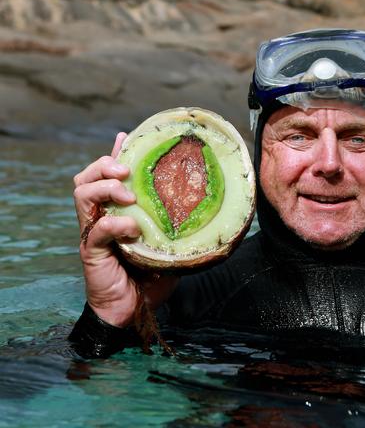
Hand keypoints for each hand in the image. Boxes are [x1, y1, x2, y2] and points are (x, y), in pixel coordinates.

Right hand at [73, 133, 177, 326]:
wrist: (134, 310)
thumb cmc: (151, 275)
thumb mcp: (167, 241)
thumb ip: (171, 220)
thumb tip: (198, 202)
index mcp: (114, 211)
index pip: (105, 175)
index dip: (114, 154)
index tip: (128, 137)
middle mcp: (99, 218)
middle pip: (86, 178)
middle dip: (104, 164)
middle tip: (127, 169)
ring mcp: (92, 233)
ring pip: (82, 194)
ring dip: (106, 187)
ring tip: (128, 194)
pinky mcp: (91, 252)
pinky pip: (96, 229)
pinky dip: (115, 224)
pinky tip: (133, 229)